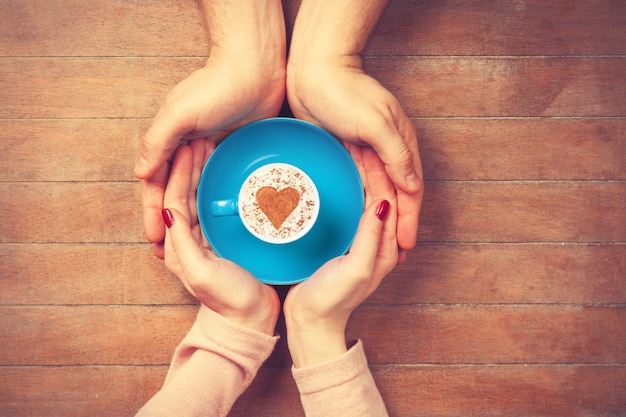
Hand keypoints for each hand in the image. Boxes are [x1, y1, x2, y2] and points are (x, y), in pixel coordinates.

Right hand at [135, 0, 285, 256]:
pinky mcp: (233, 153)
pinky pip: (221, 183)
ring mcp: (211, 153)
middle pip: (175, 195)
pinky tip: (221, 221)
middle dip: (171, 225)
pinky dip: (217, 202)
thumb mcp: (180, 112)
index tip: (153, 243)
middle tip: (172, 256)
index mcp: (170, 141)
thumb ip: (158, 142)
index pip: (155, 186)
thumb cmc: (218, 85)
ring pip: (198, 193)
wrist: (258, 68)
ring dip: (194, 219)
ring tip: (197, 247)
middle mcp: (187, 149)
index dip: (152, 215)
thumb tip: (139, 174)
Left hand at [161, 141, 279, 335]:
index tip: (188, 147)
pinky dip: (220, 187)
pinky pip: (218, 206)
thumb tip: (166, 211)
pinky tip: (229, 173)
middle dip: (190, 167)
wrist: (252, 321)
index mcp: (178, 247)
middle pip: (186, 195)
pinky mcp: (225, 240)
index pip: (174, 201)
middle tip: (201, 140)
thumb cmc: (229, 301)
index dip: (179, 173)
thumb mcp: (202, 273)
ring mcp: (207, 239)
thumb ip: (182, 243)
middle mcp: (189, 240)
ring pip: (201, 197)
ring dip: (204, 173)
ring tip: (212, 148)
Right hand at [284, 146, 397, 366]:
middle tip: (357, 139)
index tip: (367, 146)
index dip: (379, 172)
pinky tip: (336, 173)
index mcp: (386, 248)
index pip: (389, 201)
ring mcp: (361, 240)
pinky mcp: (344, 240)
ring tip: (348, 147)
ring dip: (360, 173)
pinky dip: (347, 186)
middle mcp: (378, 242)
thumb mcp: (354, 270)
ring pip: (365, 197)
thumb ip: (370, 238)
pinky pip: (351, 206)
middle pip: (379, 195)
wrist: (310, 323)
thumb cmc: (331, 301)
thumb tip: (383, 202)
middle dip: (372, 166)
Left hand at [287, 60, 422, 255]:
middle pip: (396, 196)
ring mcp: (366, 153)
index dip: (410, 219)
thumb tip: (412, 187)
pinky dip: (362, 204)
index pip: (410, 190)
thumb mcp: (377, 123)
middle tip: (399, 255)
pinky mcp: (346, 154)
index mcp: (401, 144)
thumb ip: (396, 155)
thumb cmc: (345, 92)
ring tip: (382, 244)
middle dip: (399, 226)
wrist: (313, 72)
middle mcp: (386, 151)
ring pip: (378, 193)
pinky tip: (359, 219)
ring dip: (382, 219)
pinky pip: (358, 185)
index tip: (408, 246)